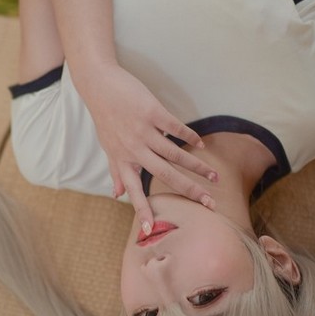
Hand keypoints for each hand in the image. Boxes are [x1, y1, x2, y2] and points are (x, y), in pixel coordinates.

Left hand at [82, 64, 217, 234]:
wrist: (99, 85)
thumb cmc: (106, 118)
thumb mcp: (108, 147)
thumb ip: (116, 171)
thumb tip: (117, 195)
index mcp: (123, 160)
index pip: (134, 190)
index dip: (142, 209)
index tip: (151, 229)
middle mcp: (133, 149)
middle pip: (165, 174)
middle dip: (189, 190)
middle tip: (209, 203)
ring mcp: (143, 130)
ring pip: (175, 153)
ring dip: (197, 166)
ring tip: (214, 175)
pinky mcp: (152, 112)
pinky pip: (175, 128)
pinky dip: (190, 136)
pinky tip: (201, 143)